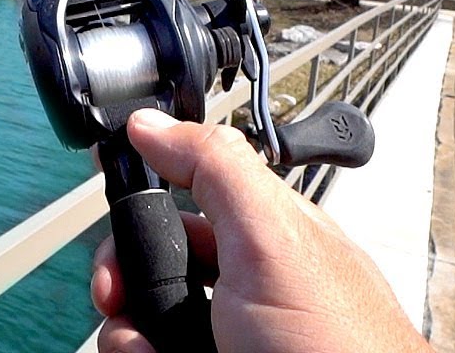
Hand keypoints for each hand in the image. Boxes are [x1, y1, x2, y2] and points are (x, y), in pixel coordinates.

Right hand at [92, 109, 430, 352]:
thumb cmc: (342, 348)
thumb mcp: (272, 240)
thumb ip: (215, 170)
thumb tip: (152, 124)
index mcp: (261, 237)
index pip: (186, 193)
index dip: (143, 195)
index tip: (111, 202)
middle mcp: (240, 288)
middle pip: (152, 262)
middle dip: (123, 277)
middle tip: (116, 294)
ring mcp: (225, 337)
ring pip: (142, 318)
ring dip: (126, 328)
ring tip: (145, 347)